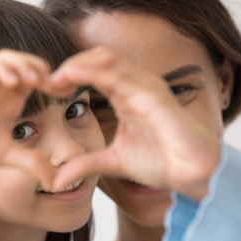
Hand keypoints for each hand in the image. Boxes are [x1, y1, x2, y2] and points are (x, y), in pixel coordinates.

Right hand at [0, 50, 54, 189]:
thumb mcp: (11, 157)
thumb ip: (34, 164)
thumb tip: (56, 184)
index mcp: (13, 100)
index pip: (38, 78)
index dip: (54, 81)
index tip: (65, 93)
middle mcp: (1, 88)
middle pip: (27, 61)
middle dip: (42, 68)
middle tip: (51, 85)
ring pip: (8, 57)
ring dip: (23, 64)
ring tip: (34, 81)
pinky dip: (3, 69)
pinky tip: (12, 85)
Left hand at [46, 46, 220, 199]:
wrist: (193, 174)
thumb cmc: (161, 162)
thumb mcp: (112, 162)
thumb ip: (85, 165)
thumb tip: (55, 181)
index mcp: (127, 95)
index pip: (95, 71)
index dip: (69, 76)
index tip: (47, 90)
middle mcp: (136, 85)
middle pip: (98, 58)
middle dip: (70, 65)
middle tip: (47, 83)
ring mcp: (146, 87)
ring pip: (107, 59)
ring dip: (77, 65)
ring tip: (55, 80)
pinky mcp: (154, 96)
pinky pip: (120, 76)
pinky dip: (93, 73)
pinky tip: (73, 80)